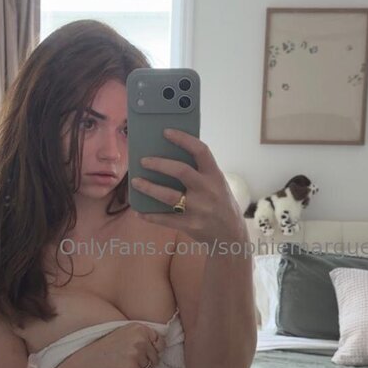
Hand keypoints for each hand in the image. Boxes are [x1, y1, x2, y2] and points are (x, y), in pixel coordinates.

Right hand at [81, 324, 165, 367]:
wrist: (88, 362)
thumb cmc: (107, 349)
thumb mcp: (124, 333)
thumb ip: (142, 336)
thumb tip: (163, 345)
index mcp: (139, 327)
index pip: (160, 342)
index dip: (152, 350)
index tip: (139, 353)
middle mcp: (140, 338)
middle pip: (156, 357)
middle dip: (145, 362)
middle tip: (126, 359)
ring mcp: (136, 353)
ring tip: (123, 364)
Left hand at [130, 128, 246, 243]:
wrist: (231, 235)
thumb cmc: (219, 203)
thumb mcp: (217, 184)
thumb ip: (199, 172)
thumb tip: (167, 156)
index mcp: (215, 175)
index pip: (201, 151)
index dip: (183, 139)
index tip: (166, 132)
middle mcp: (208, 190)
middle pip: (181, 171)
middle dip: (159, 164)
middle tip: (143, 161)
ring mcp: (199, 209)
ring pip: (169, 196)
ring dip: (149, 188)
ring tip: (136, 182)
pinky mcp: (191, 225)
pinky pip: (165, 219)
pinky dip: (150, 215)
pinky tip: (138, 211)